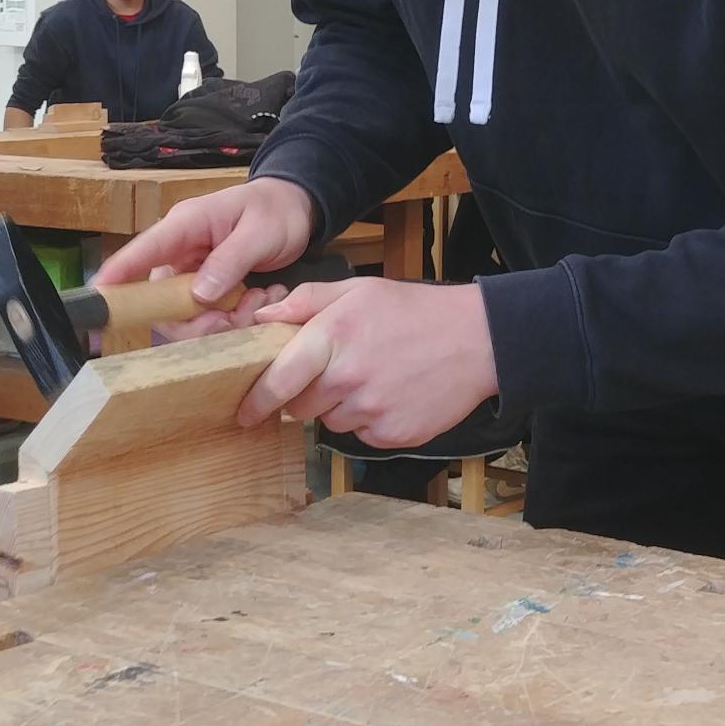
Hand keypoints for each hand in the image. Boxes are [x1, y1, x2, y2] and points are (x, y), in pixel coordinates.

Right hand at [94, 176, 316, 338]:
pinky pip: (207, 315)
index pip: (142, 251)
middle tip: (232, 320)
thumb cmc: (275, 210)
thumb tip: (198, 296)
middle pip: (160, 299)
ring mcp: (191, 271)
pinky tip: (260, 300)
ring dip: (222, 321)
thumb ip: (230, 261)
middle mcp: (180, 251)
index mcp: (184, 226)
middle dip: (194, 321)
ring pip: (185, 315)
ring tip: (257, 302)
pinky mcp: (207, 287)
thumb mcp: (259, 232)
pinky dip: (234, 317)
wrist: (295, 208)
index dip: (118, 276)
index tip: (98, 300)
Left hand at [241, 279, 497, 447]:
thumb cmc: (415, 310)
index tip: (245, 412)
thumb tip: (262, 317)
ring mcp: (372, 410)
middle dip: (306, 395)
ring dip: (341, 406)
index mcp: (334, 336)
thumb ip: (306, 301)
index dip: (256, 400)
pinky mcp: (393, 435)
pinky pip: (362, 436)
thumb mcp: (359, 290)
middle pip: (300, 407)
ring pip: (331, 422)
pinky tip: (392, 394)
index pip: (278, 381)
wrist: (479, 340)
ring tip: (374, 377)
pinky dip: (370, 420)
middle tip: (336, 372)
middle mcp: (349, 377)